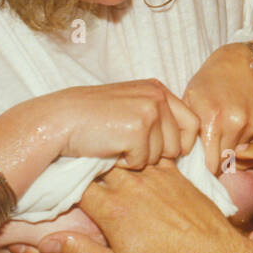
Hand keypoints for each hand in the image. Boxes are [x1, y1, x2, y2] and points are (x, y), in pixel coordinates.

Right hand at [35, 161, 245, 252]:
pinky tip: (139, 165)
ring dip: (114, 160)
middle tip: (78, 172)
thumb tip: (44, 243)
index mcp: (111, 208)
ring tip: (104, 163)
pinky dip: (143, 157)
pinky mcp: (178, 176)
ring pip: (126, 156)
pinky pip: (154, 156)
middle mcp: (132, 185)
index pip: (75, 185)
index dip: (63, 185)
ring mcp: (157, 177)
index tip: (58, 189)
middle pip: (98, 165)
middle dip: (86, 168)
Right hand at [42, 80, 198, 168]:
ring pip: (160, 156)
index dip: (180, 144)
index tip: (164, 152)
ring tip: (116, 143)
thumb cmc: (92, 118)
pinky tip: (109, 148)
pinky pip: (142, 162)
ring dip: (139, 158)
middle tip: (127, 145)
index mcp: (158, 89)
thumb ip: (157, 115)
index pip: (192, 124)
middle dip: (156, 154)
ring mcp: (149, 112)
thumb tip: (184, 143)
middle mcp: (157, 96)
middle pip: (178, 144)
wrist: (60, 120)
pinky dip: (126, 163)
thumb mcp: (130, 105)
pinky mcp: (138, 130)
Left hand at [184, 43, 252, 174]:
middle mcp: (236, 124)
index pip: (211, 164)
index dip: (205, 167)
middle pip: (226, 163)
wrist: (241, 63)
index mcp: (212, 119)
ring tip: (226, 133)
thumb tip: (188, 161)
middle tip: (212, 150)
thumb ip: (187, 131)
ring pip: (241, 156)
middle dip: (218, 161)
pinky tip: (239, 127)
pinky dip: (245, 142)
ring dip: (232, 151)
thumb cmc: (209, 82)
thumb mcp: (189, 100)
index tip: (202, 164)